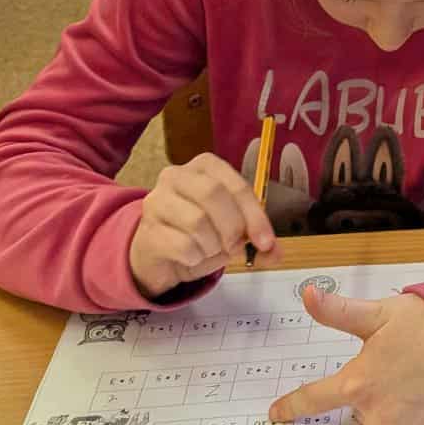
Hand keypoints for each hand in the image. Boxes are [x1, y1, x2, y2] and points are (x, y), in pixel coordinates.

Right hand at [129, 154, 277, 298]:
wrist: (157, 256)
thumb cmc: (197, 234)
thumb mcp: (230, 231)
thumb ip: (254, 237)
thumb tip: (276, 252)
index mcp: (204, 166)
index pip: (236, 185)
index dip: (255, 214)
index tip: (265, 242)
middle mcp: (177, 175)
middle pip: (213, 194)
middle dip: (232, 227)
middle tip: (236, 248)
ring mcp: (157, 201)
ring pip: (197, 221)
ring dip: (212, 245)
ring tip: (209, 250)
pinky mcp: (147, 230)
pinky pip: (182, 245)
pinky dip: (195, 257)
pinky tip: (191, 257)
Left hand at [269, 286, 423, 424]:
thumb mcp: (379, 313)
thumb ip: (339, 312)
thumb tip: (306, 293)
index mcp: (357, 383)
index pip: (314, 399)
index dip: (293, 406)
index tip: (276, 413)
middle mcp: (375, 414)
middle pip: (361, 407)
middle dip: (372, 389)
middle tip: (397, 364)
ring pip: (388, 420)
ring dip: (396, 403)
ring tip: (419, 376)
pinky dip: (420, 417)